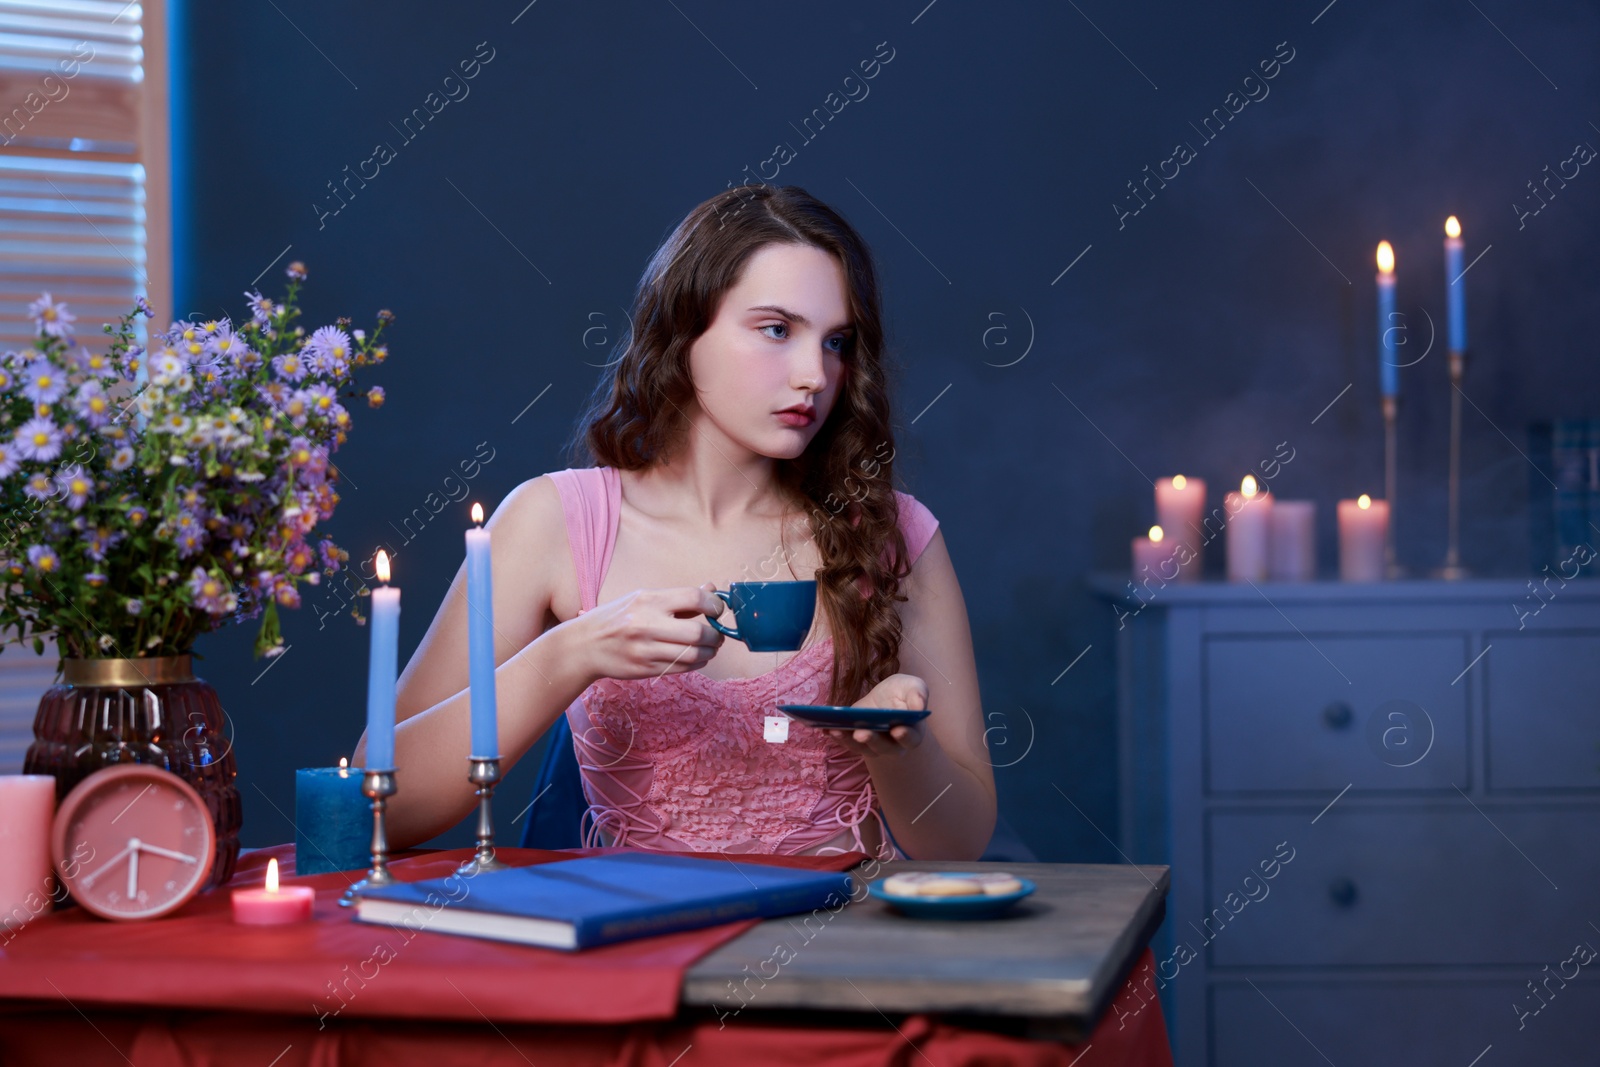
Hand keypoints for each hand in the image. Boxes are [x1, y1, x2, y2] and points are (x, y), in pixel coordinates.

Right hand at [571, 583, 724, 682]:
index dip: (714, 605)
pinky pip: (682, 668)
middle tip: (718, 634)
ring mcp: (645, 650)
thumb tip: (711, 589)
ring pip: (693, 655)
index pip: (693, 598)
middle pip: (698, 632)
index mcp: (648, 600)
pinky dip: (698, 663)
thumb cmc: (617, 617)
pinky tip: (697, 657)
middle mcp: (647, 624)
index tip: (717, 610)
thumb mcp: (643, 598)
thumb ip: (678, 597)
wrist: (586, 645)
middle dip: (716, 635)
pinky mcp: (645, 670)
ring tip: (710, 647)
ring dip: (710, 652)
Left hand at [825, 673, 927, 757]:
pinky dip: (835, 735)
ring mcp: (873, 745)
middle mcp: (893, 745)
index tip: (897, 730)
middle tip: (861, 733)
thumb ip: (918, 695)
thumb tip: (919, 707)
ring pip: (861, 747)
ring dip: (847, 740)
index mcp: (912, 733)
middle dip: (872, 740)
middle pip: (883, 747)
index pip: (911, 739)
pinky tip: (824, 726)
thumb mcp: (913, 687)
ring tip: (835, 729)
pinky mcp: (856, 740)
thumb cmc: (903, 693)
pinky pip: (846, 741)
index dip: (905, 736)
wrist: (887, 697)